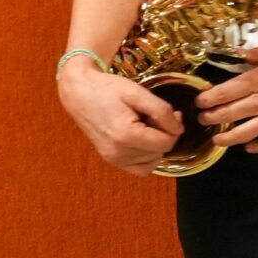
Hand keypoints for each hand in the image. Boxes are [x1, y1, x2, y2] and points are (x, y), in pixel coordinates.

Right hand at [58, 62, 181, 174]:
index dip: (174, 127)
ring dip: (155, 144)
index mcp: (125, 136)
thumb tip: (178, 129)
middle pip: (161, 151)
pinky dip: (147, 156)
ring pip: (153, 160)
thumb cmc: (107, 89)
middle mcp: (118, 153)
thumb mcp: (138, 93)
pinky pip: (141, 168)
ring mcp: (113, 158)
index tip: (172, 113)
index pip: (167, 143)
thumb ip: (162, 111)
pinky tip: (142, 139)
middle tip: (152, 116)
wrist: (79, 92)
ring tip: (143, 124)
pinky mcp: (111, 159)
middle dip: (164, 133)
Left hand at [196, 47, 257, 152]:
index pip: (223, 93)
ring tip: (218, 139)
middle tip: (204, 119)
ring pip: (242, 133)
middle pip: (227, 113)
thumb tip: (242, 54)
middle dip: (210, 118)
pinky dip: (256, 147)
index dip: (207, 99)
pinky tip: (250, 147)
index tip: (200, 102)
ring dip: (226, 137)